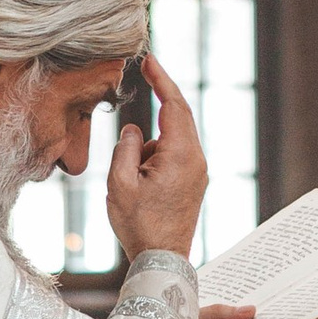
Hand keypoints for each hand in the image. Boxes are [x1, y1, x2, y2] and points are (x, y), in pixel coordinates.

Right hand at [106, 50, 209, 260]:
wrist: (162, 259)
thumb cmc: (139, 225)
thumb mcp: (120, 183)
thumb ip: (125, 148)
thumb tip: (134, 130)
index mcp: (181, 156)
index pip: (173, 105)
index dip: (161, 78)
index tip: (150, 59)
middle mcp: (196, 159)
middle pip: (179, 114)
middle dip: (162, 93)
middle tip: (146, 70)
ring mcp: (198, 171)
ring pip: (172, 137)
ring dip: (149, 144)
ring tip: (132, 180)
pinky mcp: (194, 181)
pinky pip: (174, 154)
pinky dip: (154, 154)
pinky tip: (141, 184)